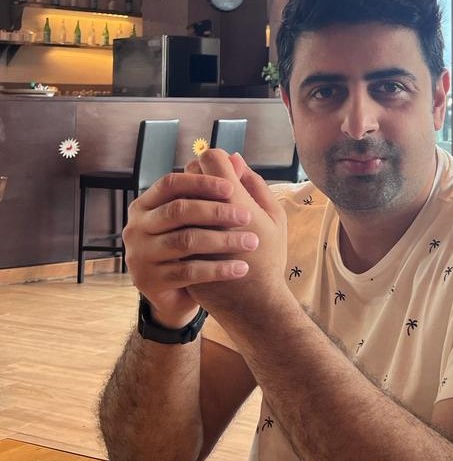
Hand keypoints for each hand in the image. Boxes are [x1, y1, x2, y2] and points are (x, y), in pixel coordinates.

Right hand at [122, 164, 259, 328]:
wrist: (178, 295)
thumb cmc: (194, 249)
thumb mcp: (202, 219)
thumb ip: (217, 190)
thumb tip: (238, 158)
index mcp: (146, 204)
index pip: (170, 184)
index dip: (200, 183)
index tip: (231, 188)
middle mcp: (136, 226)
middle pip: (178, 210)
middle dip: (216, 211)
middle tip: (248, 216)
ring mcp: (139, 254)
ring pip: (185, 241)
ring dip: (223, 240)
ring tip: (252, 242)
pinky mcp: (149, 281)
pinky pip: (189, 271)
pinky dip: (218, 269)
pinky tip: (241, 268)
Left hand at [187, 149, 288, 323]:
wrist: (250, 302)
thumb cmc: (268, 257)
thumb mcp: (274, 218)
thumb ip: (254, 185)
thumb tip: (235, 158)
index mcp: (236, 204)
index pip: (213, 161)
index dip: (217, 160)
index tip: (225, 166)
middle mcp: (207, 216)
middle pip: (191, 176)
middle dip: (202, 176)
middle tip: (216, 184)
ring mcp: (185, 235)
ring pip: (176, 197)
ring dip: (190, 193)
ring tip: (206, 202)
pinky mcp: (173, 252)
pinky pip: (170, 222)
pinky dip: (181, 214)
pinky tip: (195, 220)